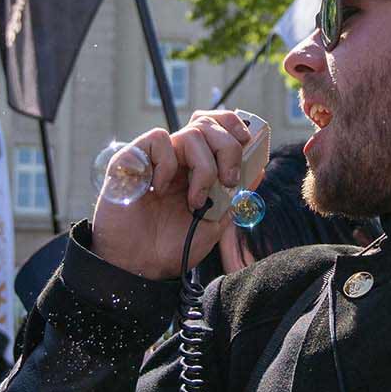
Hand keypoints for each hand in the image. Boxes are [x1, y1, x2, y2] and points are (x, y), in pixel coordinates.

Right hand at [91, 108, 256, 280]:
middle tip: (229, 181)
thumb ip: (234, 198)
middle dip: (229, 149)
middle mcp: (177, 158)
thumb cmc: (172, 247)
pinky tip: (159, 189)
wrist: (140, 267)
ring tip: (195, 200)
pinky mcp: (132, 158)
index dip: (233, 125)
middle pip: (208, 124)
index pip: (215, 126)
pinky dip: (167, 164)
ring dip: (204, 168)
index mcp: (196, 168)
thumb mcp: (214, 224)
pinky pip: (159, 140)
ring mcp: (155, 158)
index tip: (248, 142)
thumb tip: (258, 170)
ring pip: (191, 134)